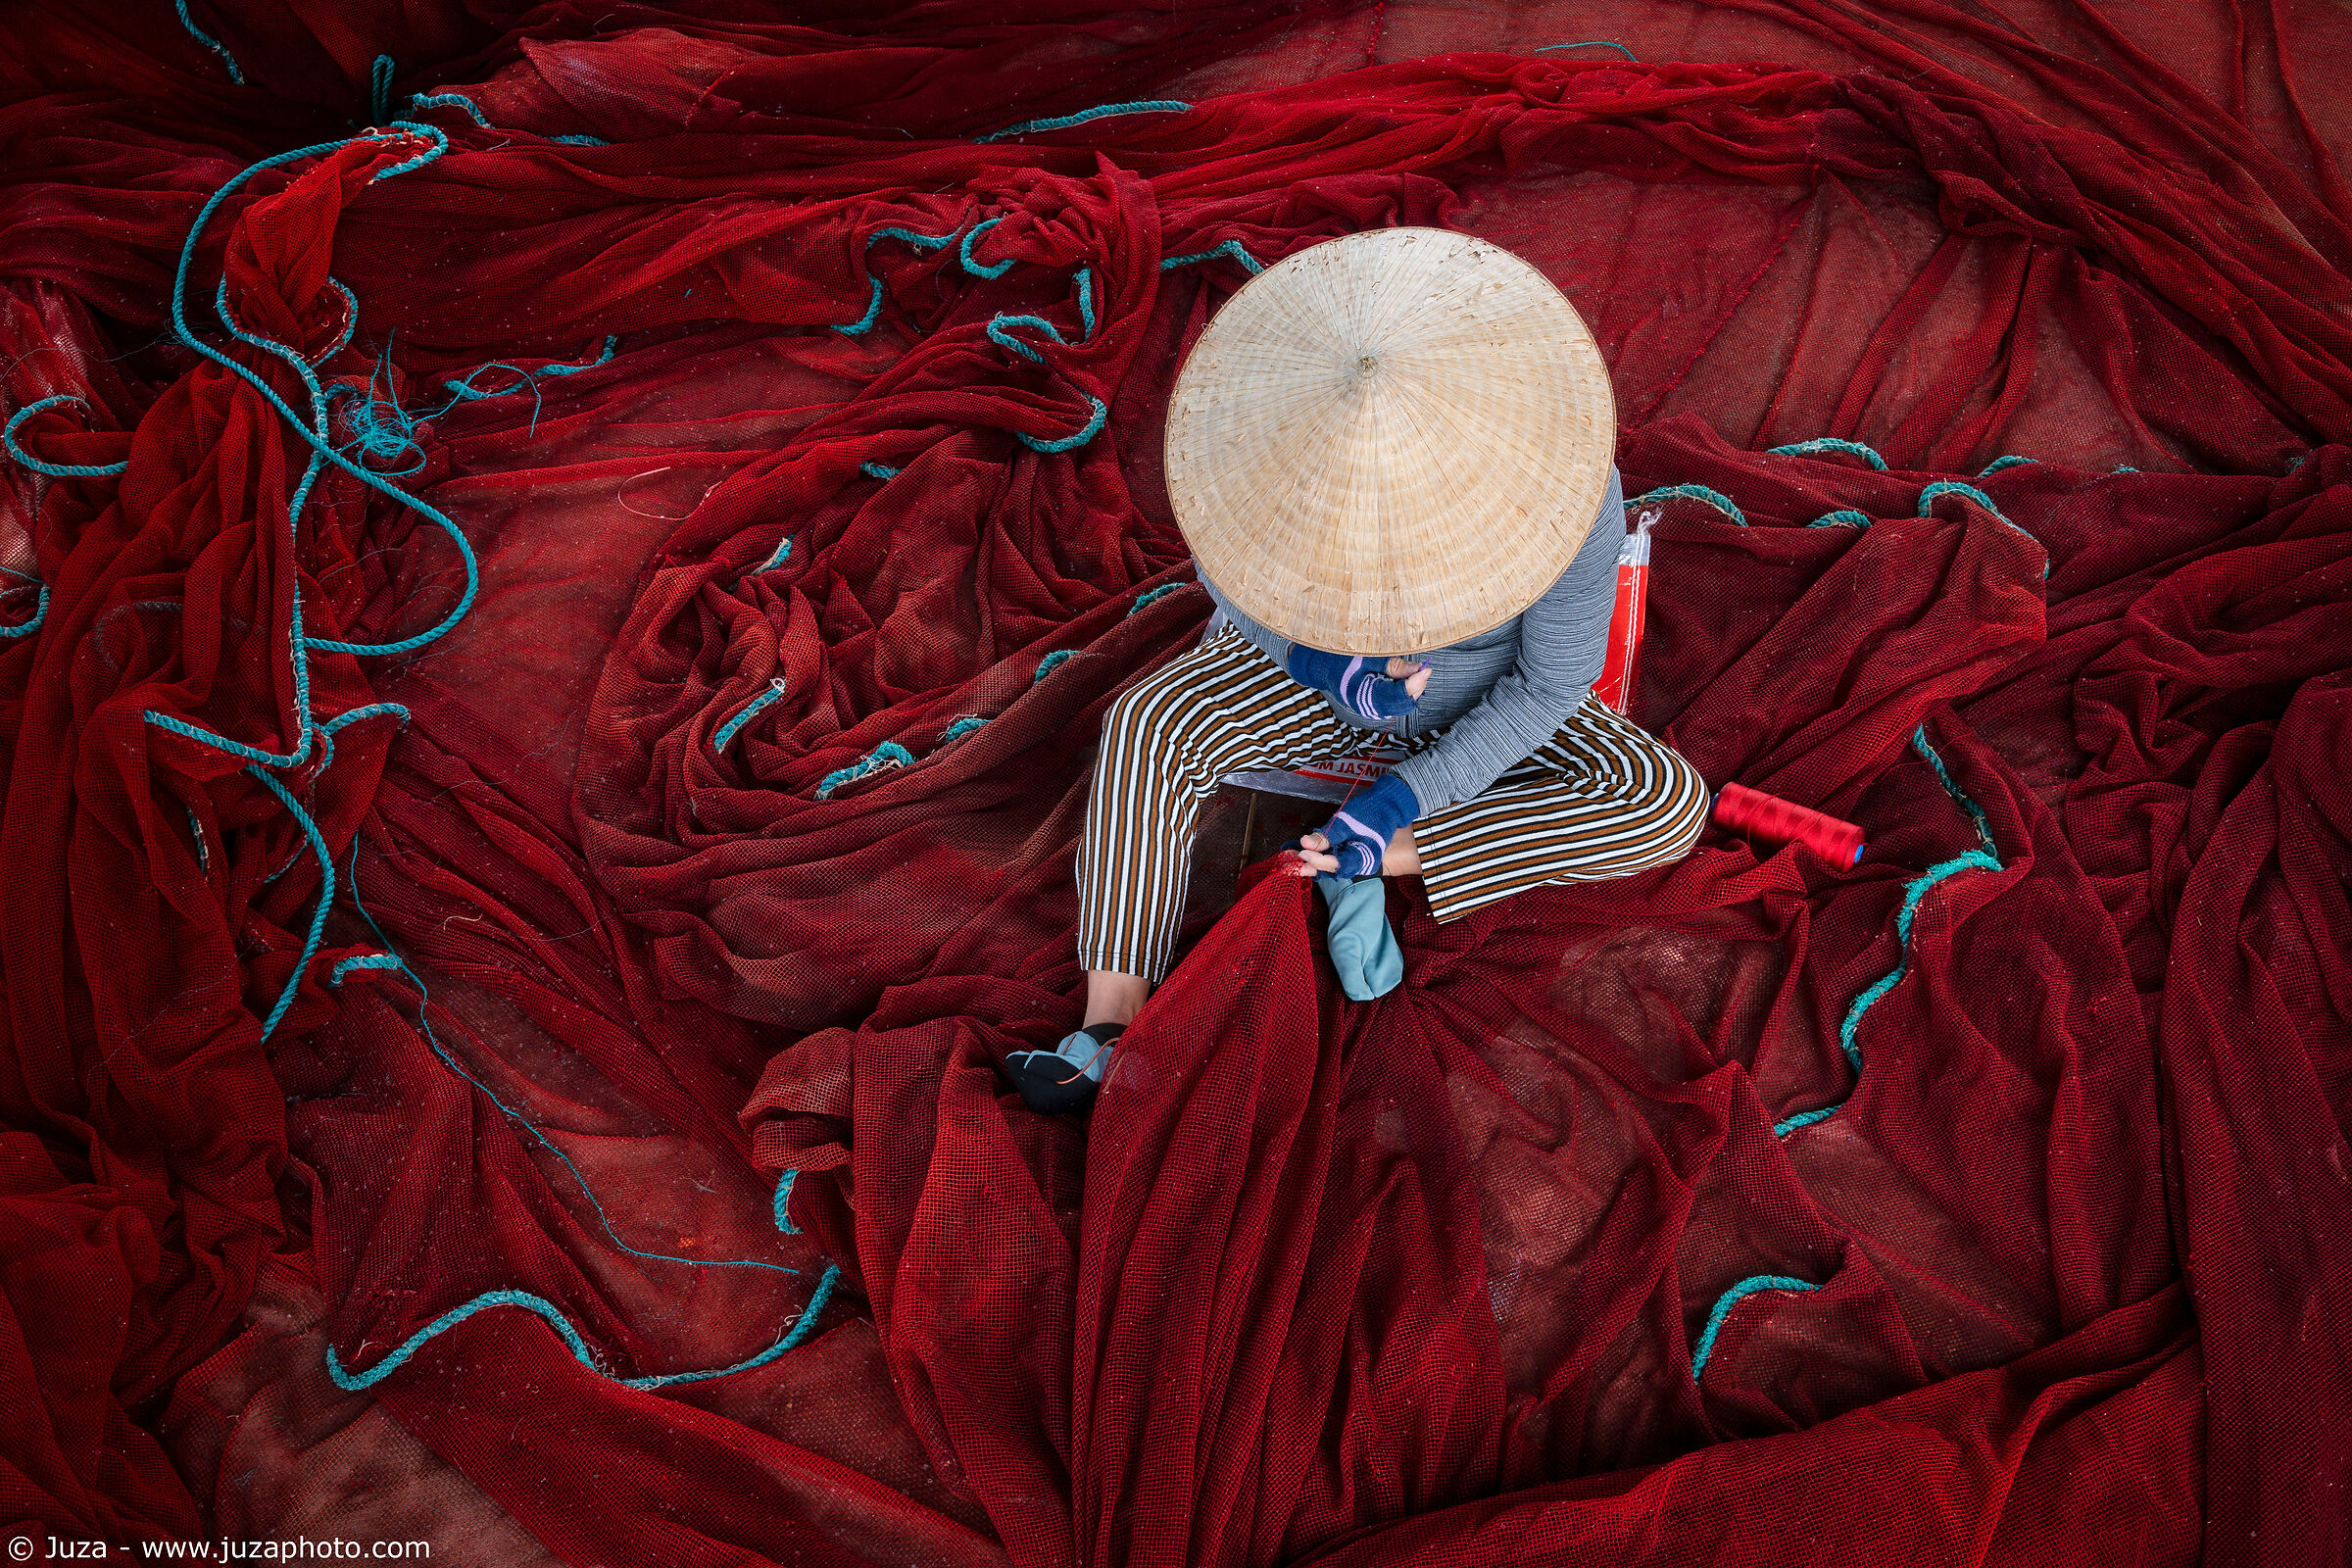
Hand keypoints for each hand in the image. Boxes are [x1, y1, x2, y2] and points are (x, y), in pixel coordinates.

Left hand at [1286, 772, 1419, 880]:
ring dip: (1307, 860)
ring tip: (1288, 855)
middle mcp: (1356, 863)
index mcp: (1362, 859)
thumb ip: (1327, 835)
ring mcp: (1351, 858)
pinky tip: (1298, 849)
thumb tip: (1304, 843)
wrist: (1388, 805)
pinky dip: (1314, 853)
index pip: (1336, 865)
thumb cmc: (1371, 812)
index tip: (1301, 854)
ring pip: (1326, 864)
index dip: (1317, 860)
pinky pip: (1329, 856)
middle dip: (1306, 865)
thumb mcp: (1347, 821)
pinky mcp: (1346, 851)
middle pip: (1328, 869)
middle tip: (1286, 862)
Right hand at [1287, 649, 1434, 722]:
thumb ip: (1394, 666)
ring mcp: (1370, 710)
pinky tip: (1403, 679)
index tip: (1426, 669)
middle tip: (1422, 668)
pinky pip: (1394, 704)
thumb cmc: (1341, 658)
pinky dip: (1403, 693)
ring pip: (1401, 706)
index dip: (1415, 684)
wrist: (1322, 666)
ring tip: (1411, 671)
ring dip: (1410, 690)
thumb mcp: (1368, 657)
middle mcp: (1367, 708)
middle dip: (1415, 687)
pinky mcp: (1373, 708)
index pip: (1397, 696)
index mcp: (1362, 695)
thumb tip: (1420, 670)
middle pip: (1402, 705)